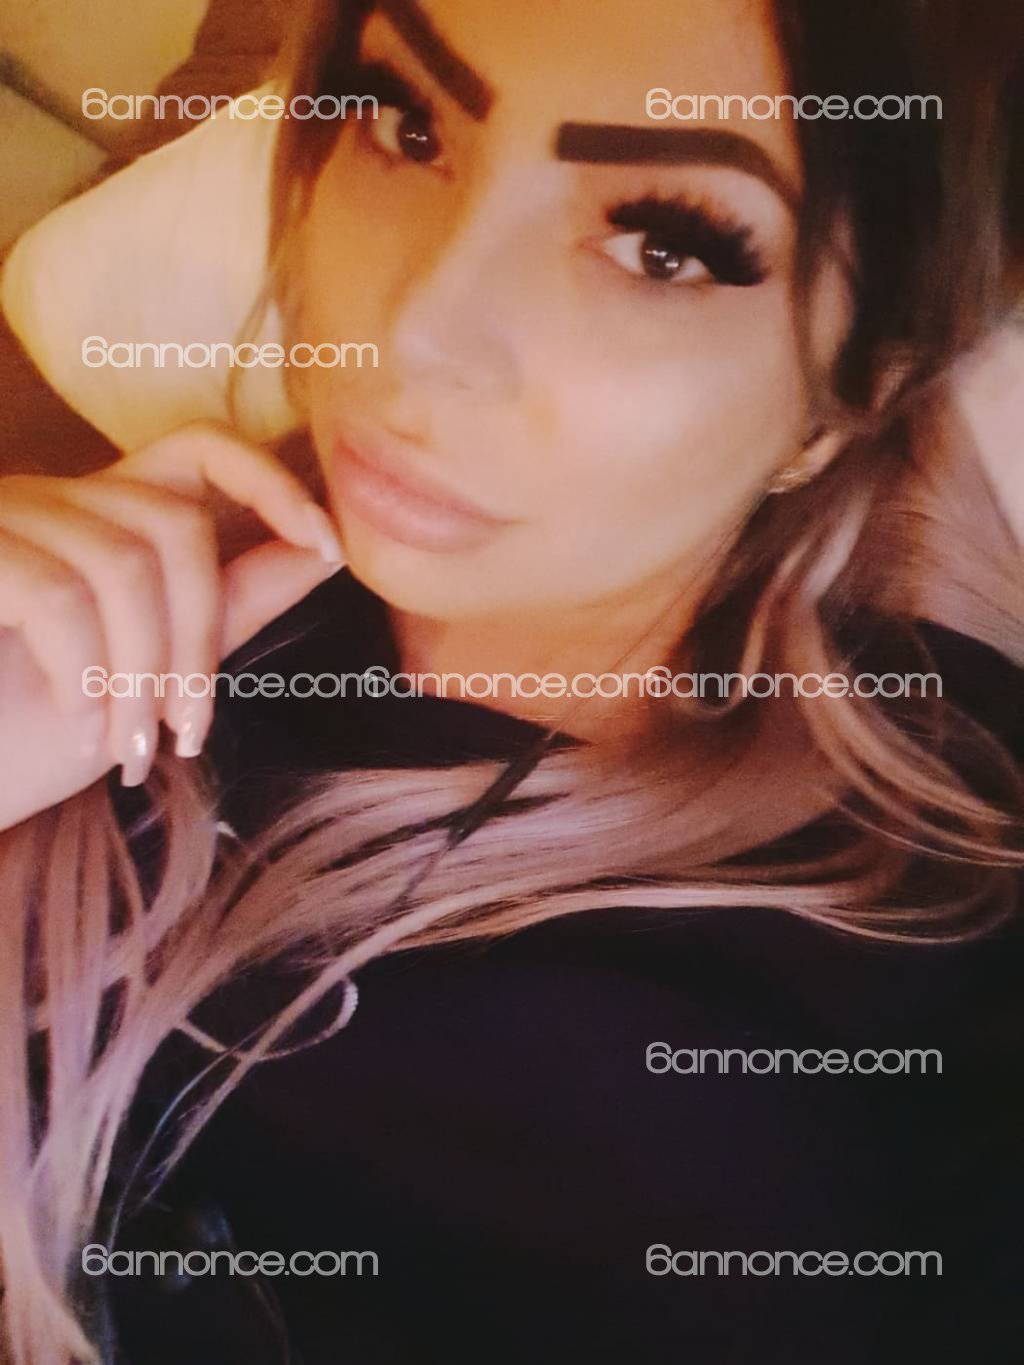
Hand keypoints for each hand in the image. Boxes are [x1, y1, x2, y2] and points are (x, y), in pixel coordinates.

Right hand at [0, 422, 343, 831]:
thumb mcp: (152, 667)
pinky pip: (57, 595)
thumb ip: (228, 604)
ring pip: (123, 565)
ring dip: (141, 677)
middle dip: (199, 640)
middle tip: (186, 733)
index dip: (272, 482)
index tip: (329, 547)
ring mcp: (2, 520)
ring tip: (127, 752)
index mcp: (104, 520)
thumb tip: (323, 551)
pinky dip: (83, 673)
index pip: (202, 448)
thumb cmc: (27, 734)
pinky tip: (75, 722)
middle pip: (175, 524)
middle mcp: (52, 501)